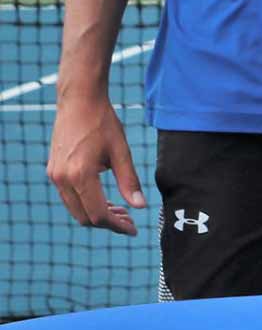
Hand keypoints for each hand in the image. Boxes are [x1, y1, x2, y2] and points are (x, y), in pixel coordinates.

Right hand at [47, 91, 144, 235]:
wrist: (79, 101)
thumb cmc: (103, 122)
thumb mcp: (121, 151)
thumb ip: (129, 180)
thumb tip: (140, 206)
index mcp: (80, 175)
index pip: (97, 214)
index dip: (116, 225)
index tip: (133, 229)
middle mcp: (62, 179)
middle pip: (84, 216)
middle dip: (108, 222)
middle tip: (130, 220)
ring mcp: (55, 175)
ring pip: (75, 208)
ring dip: (97, 213)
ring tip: (121, 211)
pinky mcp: (53, 171)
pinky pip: (69, 197)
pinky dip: (86, 202)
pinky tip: (105, 199)